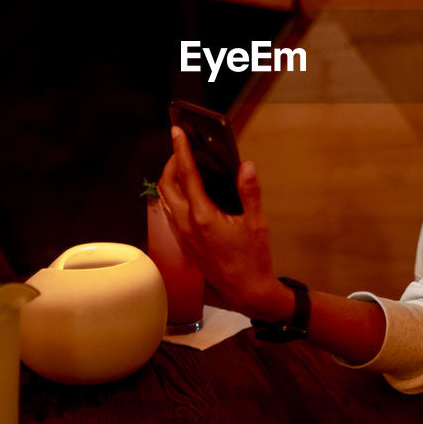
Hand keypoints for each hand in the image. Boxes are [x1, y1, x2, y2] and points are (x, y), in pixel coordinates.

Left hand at [157, 127, 293, 322]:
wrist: (246, 292)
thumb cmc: (253, 259)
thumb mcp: (257, 222)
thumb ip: (249, 192)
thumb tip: (245, 166)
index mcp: (203, 217)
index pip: (186, 175)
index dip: (181, 150)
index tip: (177, 132)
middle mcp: (187, 226)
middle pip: (166, 185)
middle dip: (172, 163)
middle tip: (183, 148)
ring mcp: (182, 236)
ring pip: (165, 199)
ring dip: (171, 179)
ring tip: (185, 166)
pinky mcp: (183, 243)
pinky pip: (171, 212)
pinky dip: (175, 195)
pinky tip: (190, 192)